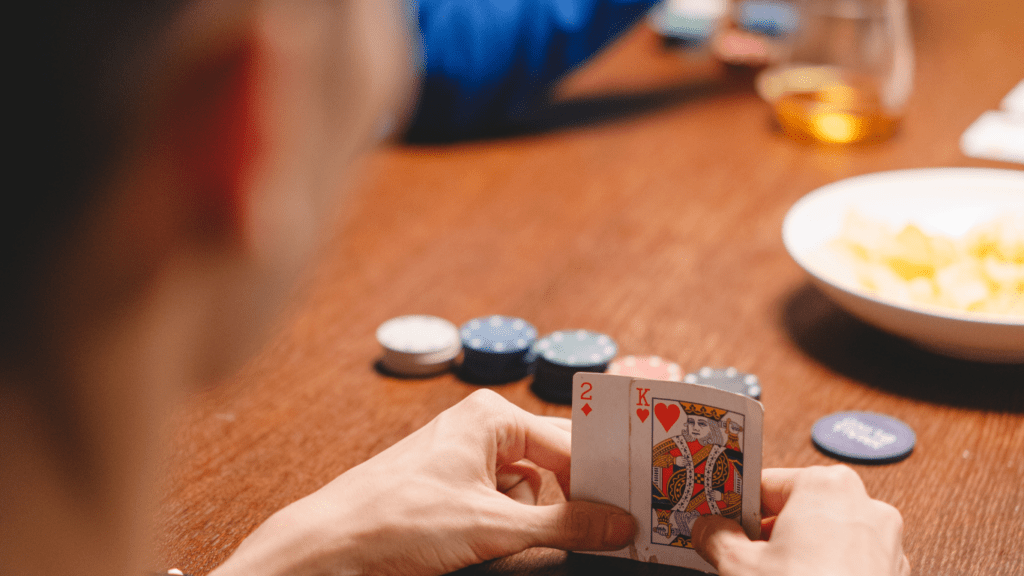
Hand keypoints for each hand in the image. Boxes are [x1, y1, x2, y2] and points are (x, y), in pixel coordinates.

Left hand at [211, 390, 634, 575]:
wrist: (327, 548)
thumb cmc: (397, 518)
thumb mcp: (491, 526)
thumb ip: (563, 524)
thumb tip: (618, 524)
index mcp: (492, 417)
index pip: (571, 443)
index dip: (607, 479)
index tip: (642, 508)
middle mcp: (482, 432)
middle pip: (554, 466)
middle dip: (579, 502)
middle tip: (623, 531)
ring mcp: (466, 463)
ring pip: (532, 493)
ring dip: (550, 523)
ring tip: (581, 543)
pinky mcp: (453, 494)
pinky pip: (505, 508)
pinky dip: (522, 531)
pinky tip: (527, 551)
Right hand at [692, 466, 909, 575]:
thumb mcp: (739, 566)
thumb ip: (716, 538)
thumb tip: (707, 529)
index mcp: (826, 487)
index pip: (765, 485)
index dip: (736, 508)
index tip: (719, 522)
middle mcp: (864, 506)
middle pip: (797, 511)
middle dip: (767, 535)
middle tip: (739, 557)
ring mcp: (886, 543)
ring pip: (825, 538)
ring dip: (797, 555)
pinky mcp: (892, 575)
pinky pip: (849, 563)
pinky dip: (826, 572)